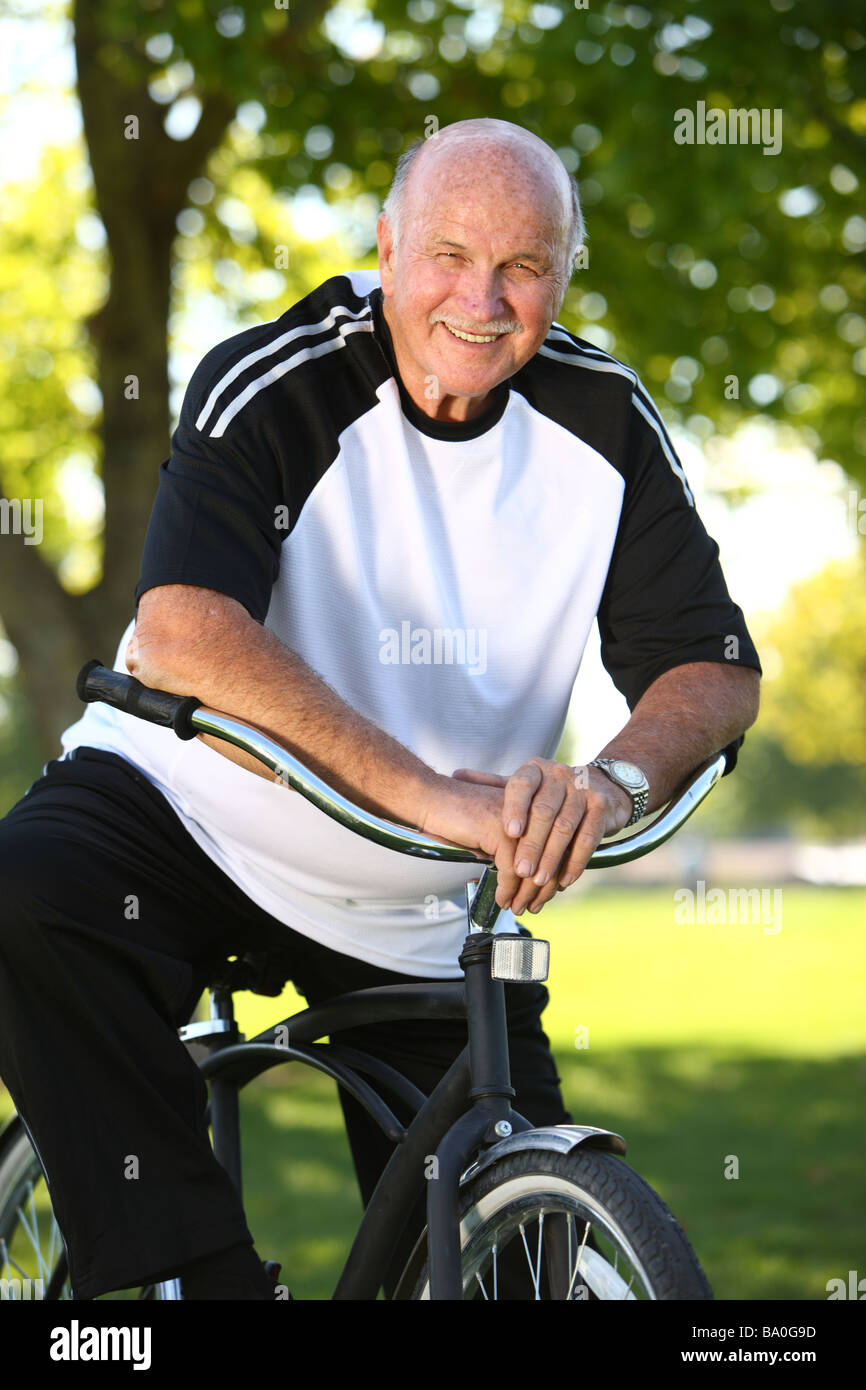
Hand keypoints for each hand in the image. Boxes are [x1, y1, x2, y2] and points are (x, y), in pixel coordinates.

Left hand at [453, 759, 632, 914]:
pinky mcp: (602, 807)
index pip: (521, 785)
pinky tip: (564, 881)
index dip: (515, 808)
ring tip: (538, 881)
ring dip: (552, 858)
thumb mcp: (525, 785)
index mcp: (535, 770)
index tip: (508, 832)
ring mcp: (583, 790)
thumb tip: (456, 774)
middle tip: (519, 872)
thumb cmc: (552, 792)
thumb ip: (493, 784)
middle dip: (531, 845)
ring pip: (566, 827)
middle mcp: (559, 776)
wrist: (604, 786)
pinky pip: (588, 838)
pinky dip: (575, 862)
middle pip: (544, 812)